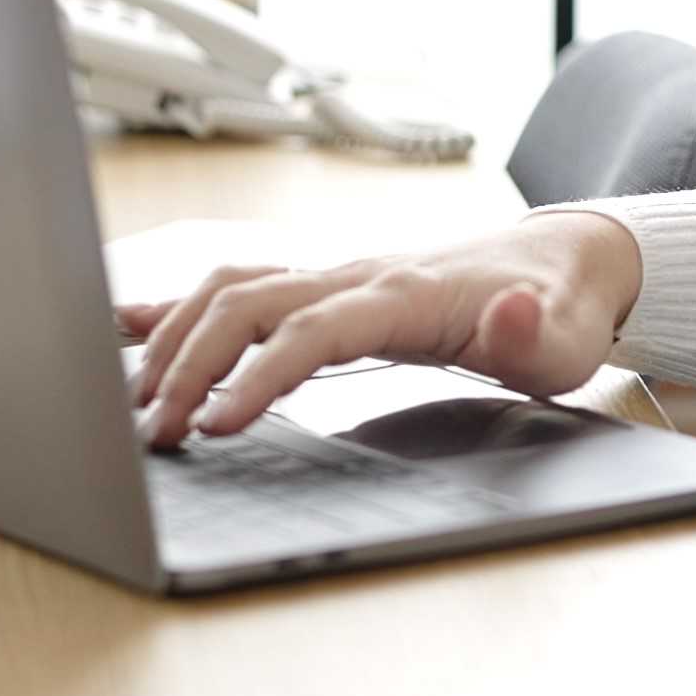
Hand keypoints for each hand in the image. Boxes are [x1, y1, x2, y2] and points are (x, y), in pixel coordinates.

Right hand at [116, 210, 644, 449]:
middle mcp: (362, 275)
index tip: (219, 423)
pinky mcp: (331, 288)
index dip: (262, 372)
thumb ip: (532, 331)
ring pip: (235, 288)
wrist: (565, 260)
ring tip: (139, 401)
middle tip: (157, 434)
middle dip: (193, 363)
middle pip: (251, 303)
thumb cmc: (560, 309)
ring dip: (178, 336)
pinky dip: (182, 304)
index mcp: (409, 293)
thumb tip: (510, 312)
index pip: (315, 328)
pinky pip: (244, 285)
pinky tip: (130, 326)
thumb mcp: (564, 336)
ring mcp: (341, 276)